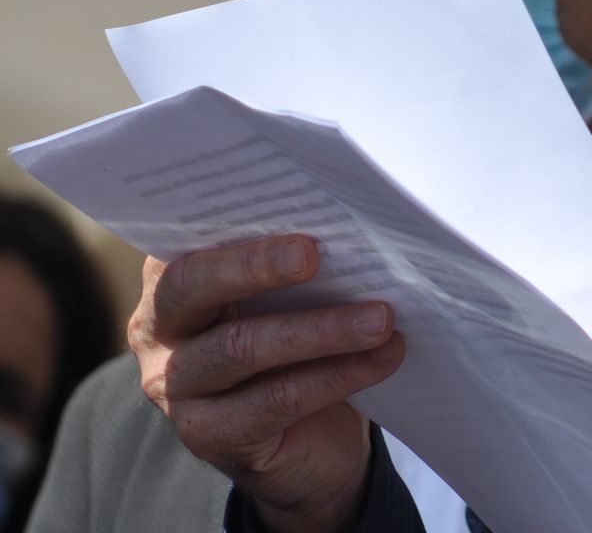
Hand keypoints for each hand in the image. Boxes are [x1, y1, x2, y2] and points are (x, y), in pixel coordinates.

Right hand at [128, 235, 405, 532]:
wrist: (311, 443)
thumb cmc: (300, 345)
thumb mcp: (293, 297)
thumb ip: (295, 262)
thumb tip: (348, 221)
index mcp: (170, 280)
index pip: (184, 238)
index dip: (223, 218)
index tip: (275, 198)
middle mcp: (159, 332)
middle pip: (192, 286)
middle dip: (255, 266)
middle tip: (314, 254)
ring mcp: (177, 389)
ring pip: (242, 347)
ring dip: (321, 329)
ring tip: (381, 318)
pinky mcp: (212, 436)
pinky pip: (277, 399)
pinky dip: (338, 375)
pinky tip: (382, 357)